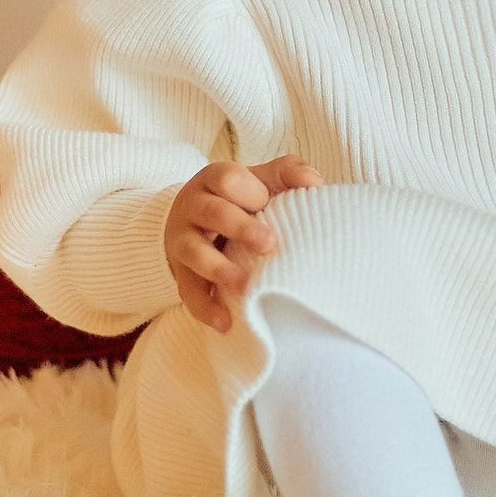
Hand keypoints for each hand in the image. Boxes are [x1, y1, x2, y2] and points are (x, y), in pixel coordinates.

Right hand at [163, 155, 324, 333]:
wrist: (192, 221)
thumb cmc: (238, 200)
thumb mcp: (259, 180)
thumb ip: (286, 174)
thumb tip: (315, 182)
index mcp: (213, 180)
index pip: (227, 179)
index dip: (248, 191)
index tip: (267, 202)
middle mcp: (192, 207)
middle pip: (212, 213)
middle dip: (239, 228)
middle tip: (268, 244)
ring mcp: (182, 241)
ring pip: (194, 252)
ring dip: (219, 270)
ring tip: (246, 286)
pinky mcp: (180, 273)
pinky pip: (188, 291)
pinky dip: (206, 307)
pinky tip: (225, 322)